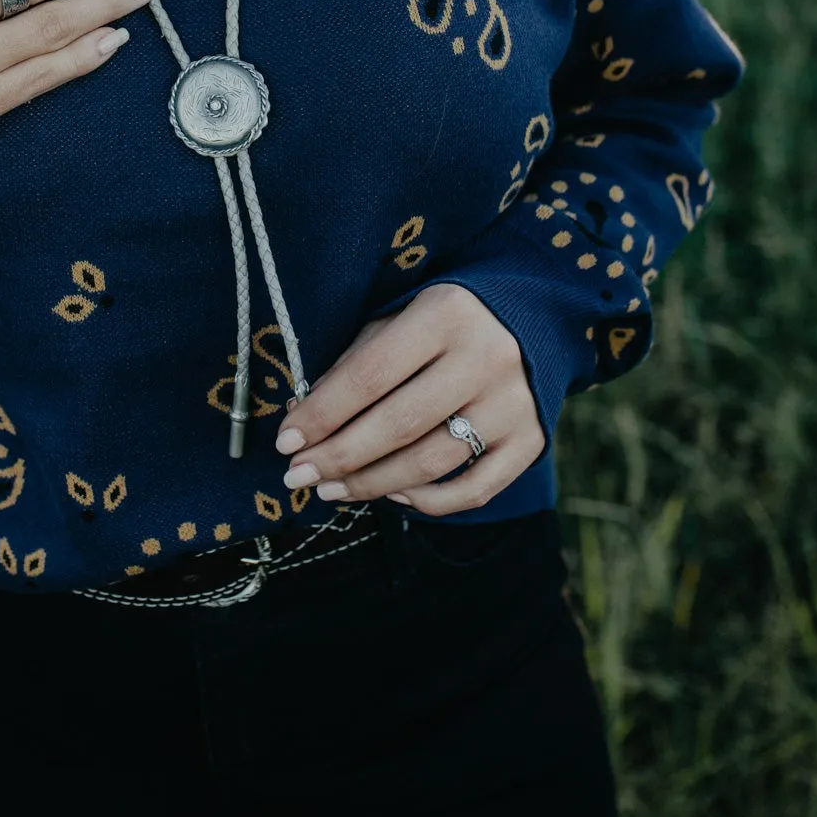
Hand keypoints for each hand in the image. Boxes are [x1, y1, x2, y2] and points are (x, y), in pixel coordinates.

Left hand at [274, 283, 546, 515]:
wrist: (531, 319)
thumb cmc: (443, 323)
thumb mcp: (397, 321)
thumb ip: (351, 366)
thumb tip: (299, 419)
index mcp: (445, 315)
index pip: (371, 374)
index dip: (323, 413)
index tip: (285, 441)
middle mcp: (486, 358)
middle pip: (399, 424)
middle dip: (338, 456)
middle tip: (297, 475)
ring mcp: (513, 404)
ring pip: (430, 463)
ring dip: (371, 484)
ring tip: (330, 489)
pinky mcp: (530, 440)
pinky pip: (473, 490)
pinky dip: (426, 502)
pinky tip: (391, 495)